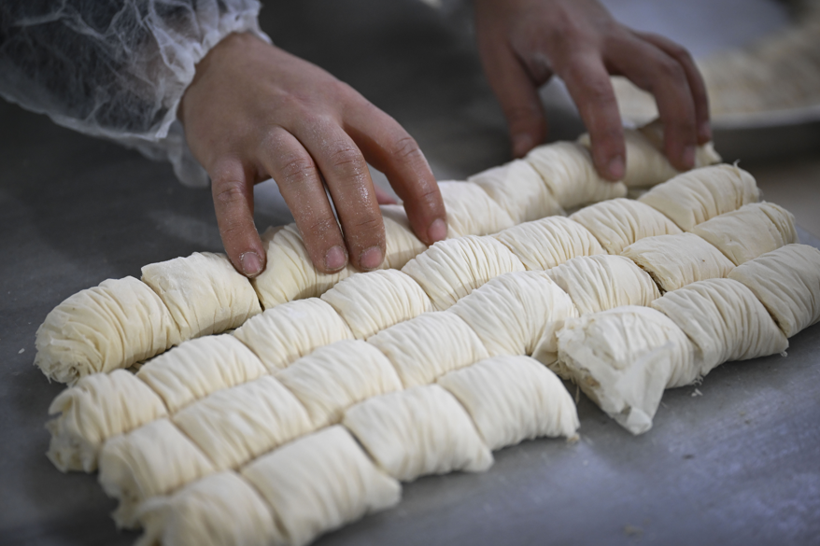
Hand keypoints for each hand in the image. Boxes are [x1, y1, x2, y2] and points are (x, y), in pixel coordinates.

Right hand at [180, 33, 446, 276]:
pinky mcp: (223, 150)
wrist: (217, 61)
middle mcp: (309, 113)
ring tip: (332, 265)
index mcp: (346, 105)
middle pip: (345, 162)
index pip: (396, 145)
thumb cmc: (286, 95)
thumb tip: (398, 210)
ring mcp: (264, 130)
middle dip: (364, 216)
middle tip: (372, 261)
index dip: (422, 189)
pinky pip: (230, 194)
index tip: (434, 233)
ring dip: (318, 223)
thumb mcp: (333, 110)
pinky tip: (254, 265)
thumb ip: (364, 156)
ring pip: (297, 174)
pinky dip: (241, 230)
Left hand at [474, 0, 710, 179]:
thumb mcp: (501, 63)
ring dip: (694, 102)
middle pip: (659, 69)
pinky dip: (689, 87)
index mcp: (567, 43)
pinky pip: (672, 57)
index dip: (609, 133)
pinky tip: (690, 118)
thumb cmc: (508, 18)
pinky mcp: (630, 37)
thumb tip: (528, 155)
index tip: (615, 171)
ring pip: (676, 60)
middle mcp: (604, 34)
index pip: (596, 91)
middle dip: (677, 118)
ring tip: (698, 144)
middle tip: (679, 162)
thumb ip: (519, 110)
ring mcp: (622, 32)